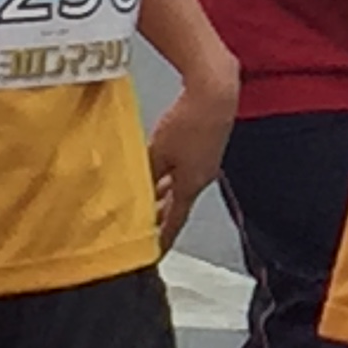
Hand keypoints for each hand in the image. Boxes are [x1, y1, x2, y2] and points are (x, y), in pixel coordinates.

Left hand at [148, 78, 234, 248]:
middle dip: (159, 220)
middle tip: (141, 234)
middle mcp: (202, 177)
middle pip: (177, 206)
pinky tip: (155, 174)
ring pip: (179, 187)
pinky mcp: (206, 146)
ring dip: (162, 198)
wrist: (215, 92)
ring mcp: (206, 162)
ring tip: (142, 207)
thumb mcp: (157, 152)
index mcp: (192, 184)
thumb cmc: (188, 122)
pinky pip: (183, 171)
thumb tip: (131, 193)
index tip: (152, 255)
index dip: (162, 240)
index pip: (175, 221)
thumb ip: (145, 176)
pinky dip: (168, 179)